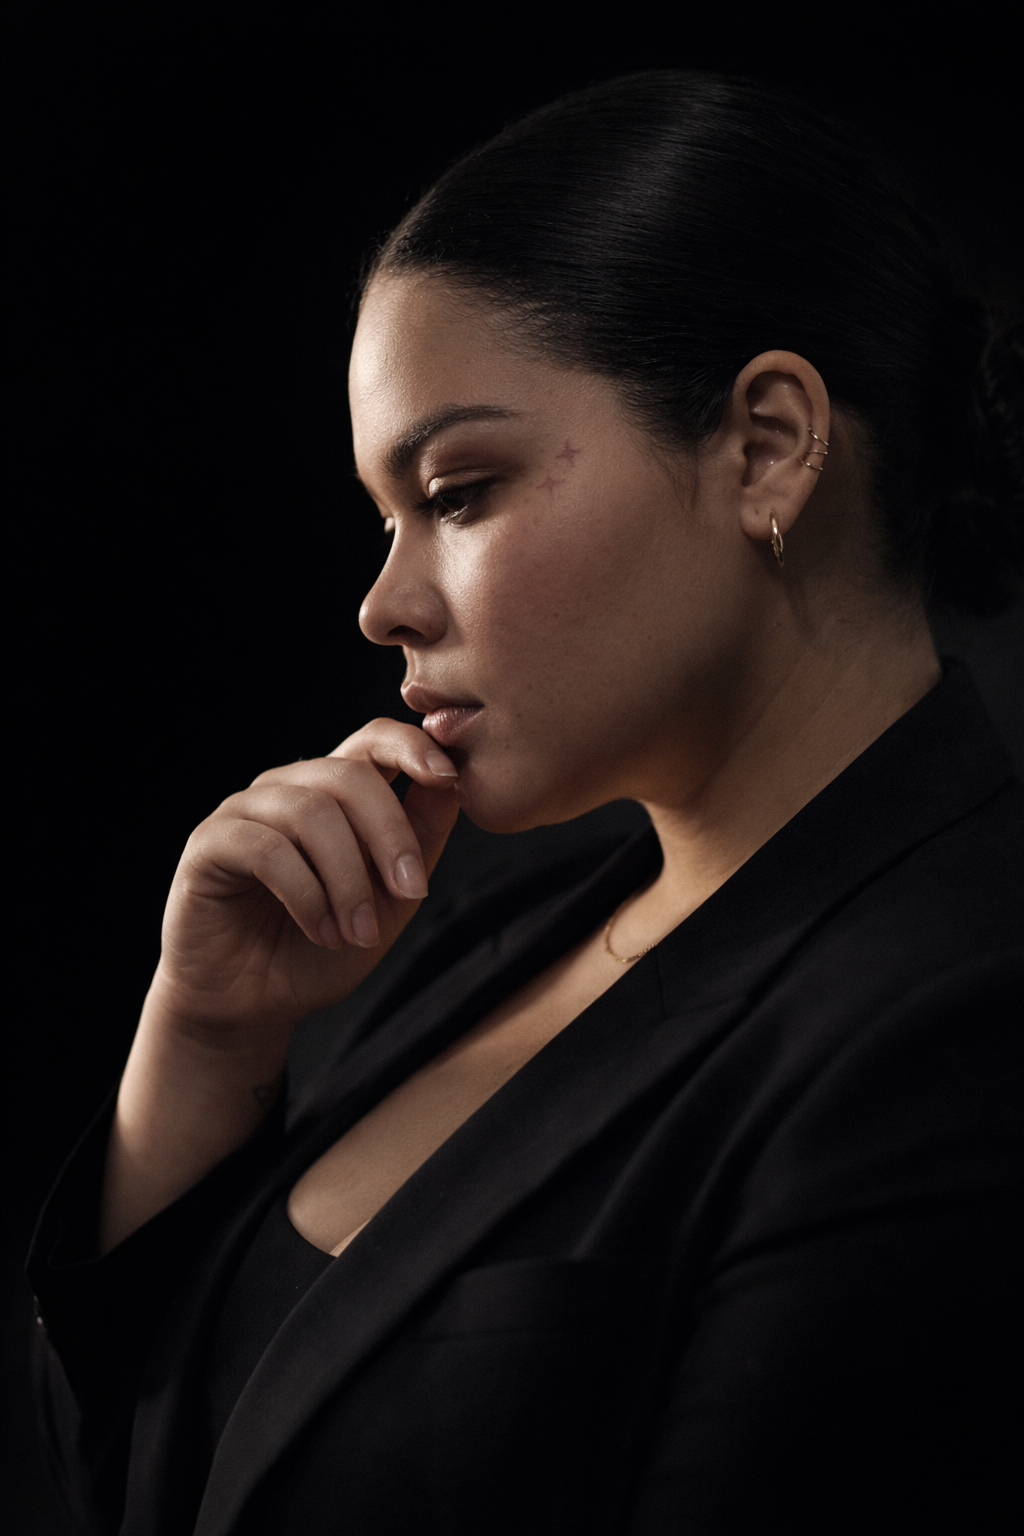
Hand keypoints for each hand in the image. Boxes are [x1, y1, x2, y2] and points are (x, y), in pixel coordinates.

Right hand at [146, 718, 459, 1044]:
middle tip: (411, 893)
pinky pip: (267, 849)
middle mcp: (288, 789)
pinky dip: (305, 894)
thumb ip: (420, 841)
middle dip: (391, 836)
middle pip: (349, 775)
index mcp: (335, 792)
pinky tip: (321, 930)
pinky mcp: (210, 844)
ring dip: (348, 879)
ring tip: (358, 931)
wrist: (253, 1005)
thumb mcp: (390, 900)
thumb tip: (452, 783)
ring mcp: (244, 811)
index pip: (372, 739)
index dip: (411, 745)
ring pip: (311, 813)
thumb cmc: (322, 949)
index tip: (448, 775)